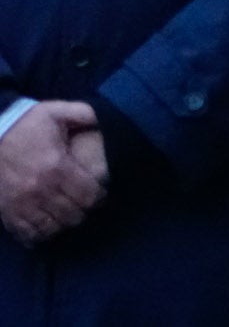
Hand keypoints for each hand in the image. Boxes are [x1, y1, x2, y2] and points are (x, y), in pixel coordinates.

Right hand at [0, 101, 105, 245]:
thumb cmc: (24, 125)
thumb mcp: (55, 112)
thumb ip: (82, 114)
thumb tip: (102, 121)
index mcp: (57, 166)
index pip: (88, 195)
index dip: (98, 196)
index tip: (99, 192)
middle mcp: (41, 189)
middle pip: (72, 215)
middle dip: (83, 211)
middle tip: (84, 205)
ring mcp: (22, 203)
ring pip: (52, 227)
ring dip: (63, 224)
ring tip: (68, 216)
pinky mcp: (7, 211)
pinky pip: (27, 232)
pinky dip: (40, 234)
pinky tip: (47, 227)